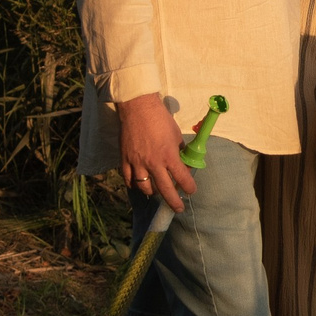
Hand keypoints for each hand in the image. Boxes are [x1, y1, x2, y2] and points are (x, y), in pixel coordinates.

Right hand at [117, 92, 196, 212]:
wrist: (138, 108)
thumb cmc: (160, 119)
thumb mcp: (176, 134)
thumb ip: (179, 150)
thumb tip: (183, 160)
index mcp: (169, 156)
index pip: (182, 178)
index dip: (189, 187)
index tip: (191, 191)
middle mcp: (153, 163)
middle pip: (165, 190)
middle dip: (174, 202)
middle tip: (178, 208)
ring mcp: (137, 163)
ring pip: (145, 187)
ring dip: (153, 193)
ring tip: (157, 193)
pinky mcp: (125, 159)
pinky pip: (128, 179)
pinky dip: (133, 185)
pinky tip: (138, 186)